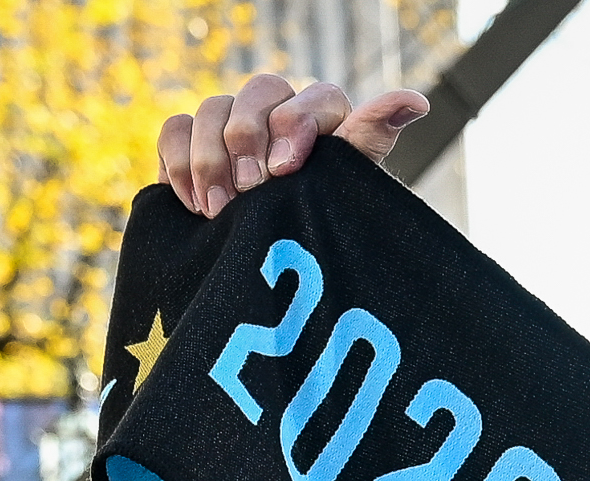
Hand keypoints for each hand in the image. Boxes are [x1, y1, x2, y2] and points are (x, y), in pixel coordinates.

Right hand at [159, 74, 427, 217]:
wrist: (279, 281)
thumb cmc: (325, 230)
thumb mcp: (351, 190)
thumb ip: (374, 139)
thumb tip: (415, 100)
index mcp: (330, 124)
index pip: (316, 97)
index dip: (295, 125)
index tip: (285, 171)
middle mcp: (281, 116)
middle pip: (258, 90)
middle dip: (249, 138)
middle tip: (251, 189)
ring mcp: (234, 129)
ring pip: (211, 108)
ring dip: (211, 159)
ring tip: (222, 211)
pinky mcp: (193, 148)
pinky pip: (173, 130)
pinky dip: (178, 164)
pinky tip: (196, 206)